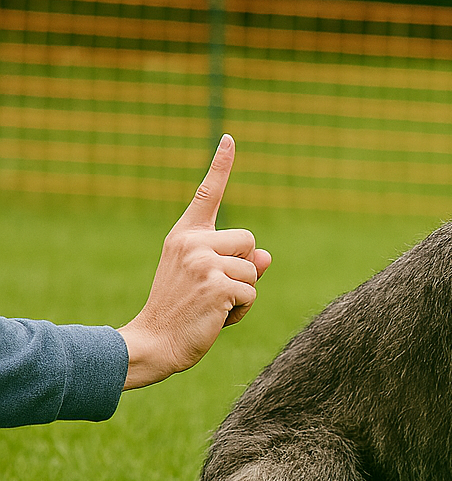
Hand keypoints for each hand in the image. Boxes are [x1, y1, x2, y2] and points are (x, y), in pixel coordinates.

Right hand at [118, 135, 271, 389]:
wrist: (156, 342)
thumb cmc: (183, 309)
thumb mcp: (208, 278)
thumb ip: (238, 261)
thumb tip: (266, 256)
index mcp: (185, 235)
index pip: (207, 194)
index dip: (221, 165)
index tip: (230, 138)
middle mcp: (192, 242)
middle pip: (250, 242)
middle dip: (244, 268)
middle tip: (212, 290)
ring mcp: (203, 262)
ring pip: (254, 270)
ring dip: (243, 293)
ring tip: (212, 306)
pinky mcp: (217, 284)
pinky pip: (251, 293)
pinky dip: (241, 311)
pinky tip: (217, 318)